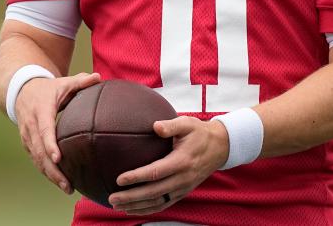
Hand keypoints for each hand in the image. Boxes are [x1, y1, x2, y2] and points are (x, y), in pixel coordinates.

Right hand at [15, 71, 100, 193]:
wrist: (22, 91)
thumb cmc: (48, 89)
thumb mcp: (63, 82)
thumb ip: (80, 81)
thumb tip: (98, 77)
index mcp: (41, 110)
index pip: (44, 129)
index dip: (50, 145)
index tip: (59, 158)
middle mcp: (31, 126)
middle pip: (40, 152)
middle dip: (53, 170)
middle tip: (68, 184)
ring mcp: (27, 136)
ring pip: (37, 159)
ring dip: (51, 175)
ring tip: (68, 188)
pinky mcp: (28, 143)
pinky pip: (36, 160)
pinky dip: (46, 172)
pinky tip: (60, 182)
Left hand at [107, 116, 229, 215]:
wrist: (220, 147)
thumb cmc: (199, 133)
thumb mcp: (188, 123)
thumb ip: (171, 125)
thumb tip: (155, 126)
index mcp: (182, 161)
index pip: (156, 172)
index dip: (137, 177)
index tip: (119, 179)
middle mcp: (182, 178)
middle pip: (153, 192)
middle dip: (131, 197)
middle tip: (112, 198)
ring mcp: (183, 188)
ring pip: (157, 202)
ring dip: (136, 206)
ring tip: (117, 206)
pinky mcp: (183, 192)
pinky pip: (164, 204)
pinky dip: (147, 210)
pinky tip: (132, 210)